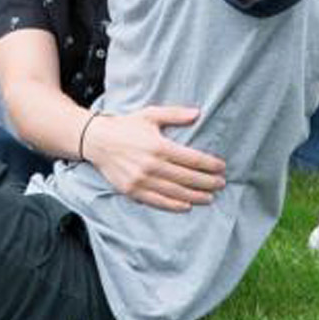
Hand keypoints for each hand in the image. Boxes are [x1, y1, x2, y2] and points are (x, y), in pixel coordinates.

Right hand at [85, 106, 227, 211]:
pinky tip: (187, 206)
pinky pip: (157, 202)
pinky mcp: (132, 190)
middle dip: (207, 182)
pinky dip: (174, 206)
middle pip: (187, 177)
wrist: (97, 141)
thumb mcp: (150, 115)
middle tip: (221, 184)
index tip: (221, 167)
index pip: (192, 159)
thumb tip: (197, 113)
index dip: (209, 165)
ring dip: (195, 196)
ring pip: (175, 192)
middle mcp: (151, 165)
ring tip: (210, 198)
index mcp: (158, 146)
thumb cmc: (126, 126)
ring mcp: (141, 180)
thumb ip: (175, 114)